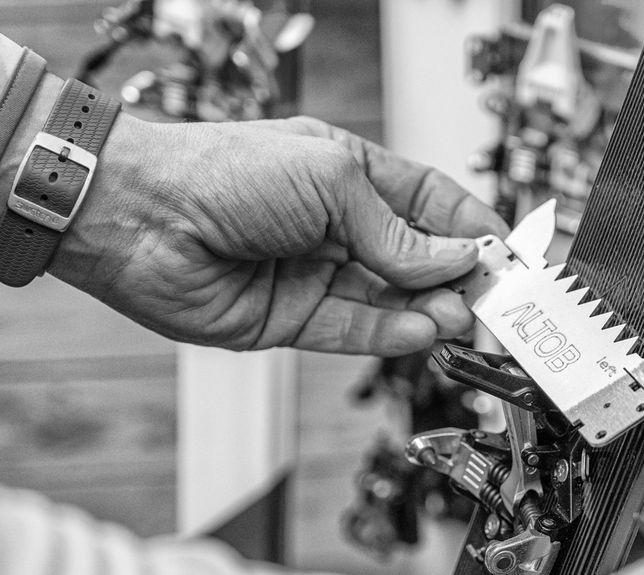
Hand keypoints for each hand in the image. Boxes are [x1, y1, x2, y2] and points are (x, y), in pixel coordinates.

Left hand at [45, 114, 507, 355]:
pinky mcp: (292, 320)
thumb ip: (397, 229)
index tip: (505, 253)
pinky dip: (390, 334)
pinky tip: (420, 330)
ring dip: (429, 310)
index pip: (430, 204)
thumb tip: (455, 259)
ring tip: (457, 316)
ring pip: (391, 301)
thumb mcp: (330, 180)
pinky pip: (355, 331)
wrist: (139, 214)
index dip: (471, 228)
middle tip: (490, 298)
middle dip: (457, 277)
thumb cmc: (222, 170)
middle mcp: (336, 226)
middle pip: (418, 258)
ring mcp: (315, 274)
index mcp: (350, 175)